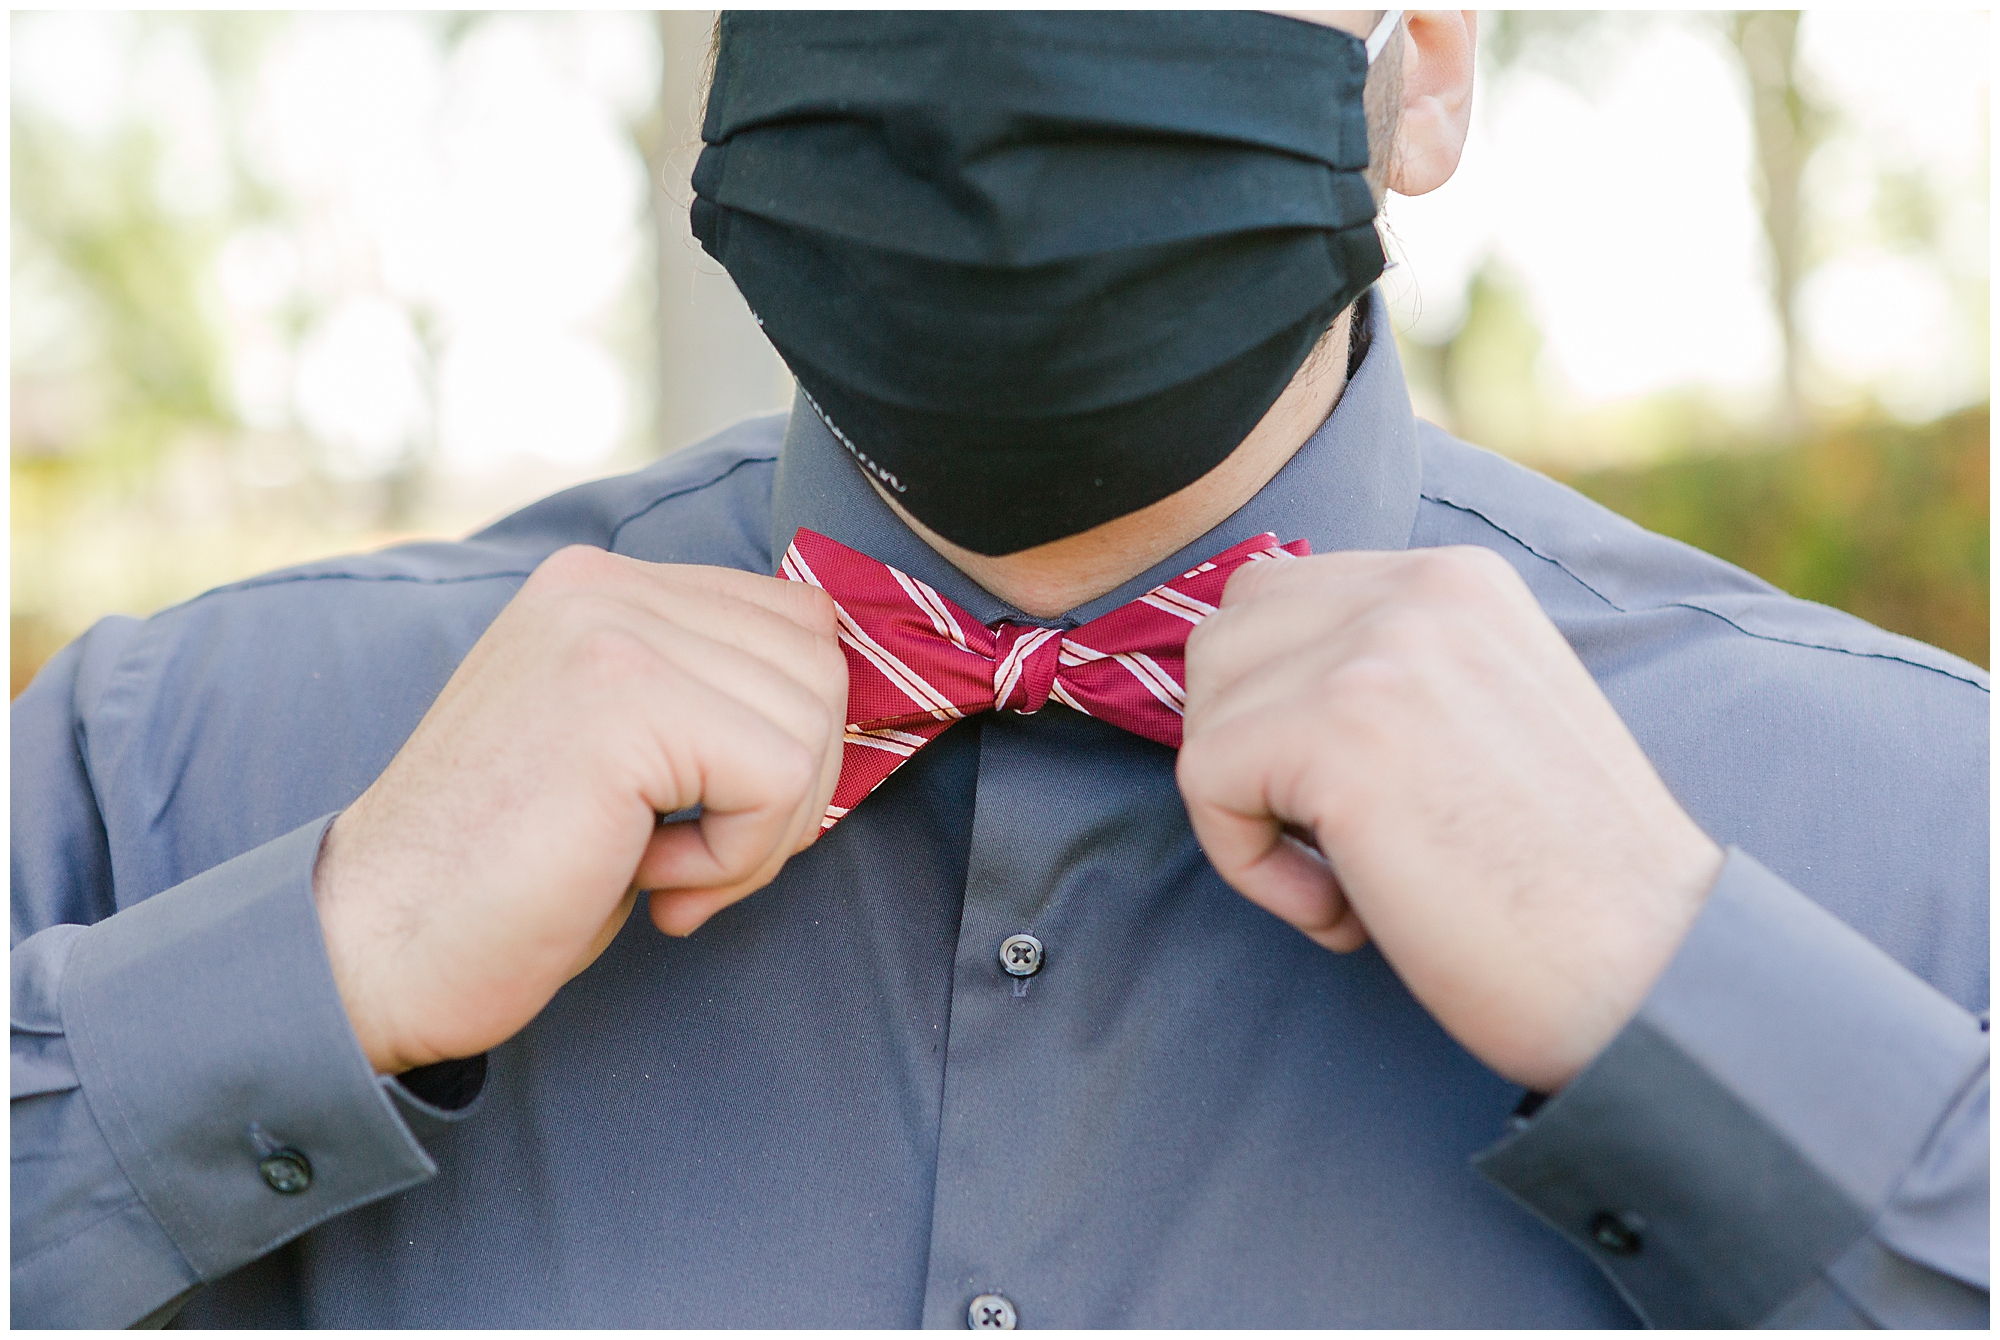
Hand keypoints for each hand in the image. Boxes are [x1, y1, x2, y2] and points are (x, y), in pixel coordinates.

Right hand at [313, 545, 846, 1074]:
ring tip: (663, 870)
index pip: (793, 618)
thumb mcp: (620, 754)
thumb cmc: (508, 876)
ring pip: (811, 722)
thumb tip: (835, 708)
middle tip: (697, 860)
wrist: (375, 948)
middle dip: (792, 788)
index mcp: (600, 587)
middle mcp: (603, 586)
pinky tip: (651, 879)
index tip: (714, 815)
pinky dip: (739, 856)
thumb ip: (705, 700)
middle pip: (818, 663)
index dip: (793, 734)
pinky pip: (778, 775)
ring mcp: (609, 632)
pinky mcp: (622, 700)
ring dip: (763, 831)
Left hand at [1177, 547, 1722, 1090]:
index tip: (1346, 801)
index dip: (1275, 709)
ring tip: (1345, 879)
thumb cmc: (1566, 884)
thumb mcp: (1484, 720)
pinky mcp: (1337, 730)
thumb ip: (1391, 676)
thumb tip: (1253, 686)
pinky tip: (1342, 912)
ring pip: (1205, 707)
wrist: (1652, 973)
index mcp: (1458, 580)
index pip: (1280, 598)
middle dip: (1243, 746)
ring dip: (1246, 807)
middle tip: (1330, 840)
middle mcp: (1418, 590)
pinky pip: (1204, 779)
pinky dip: (1247, 863)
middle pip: (1226, 637)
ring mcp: (1377, 653)